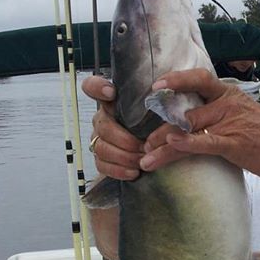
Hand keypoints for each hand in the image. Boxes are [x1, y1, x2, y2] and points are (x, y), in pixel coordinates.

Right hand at [81, 75, 206, 177]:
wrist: (158, 152)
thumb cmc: (160, 127)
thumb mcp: (163, 112)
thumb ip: (160, 102)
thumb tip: (166, 95)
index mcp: (114, 102)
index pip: (93, 87)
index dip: (98, 87)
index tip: (112, 93)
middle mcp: (103, 119)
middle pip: (102, 126)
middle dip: (124, 140)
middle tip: (144, 147)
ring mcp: (100, 139)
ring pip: (101, 147)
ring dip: (124, 156)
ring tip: (142, 161)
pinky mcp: (102, 159)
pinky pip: (101, 165)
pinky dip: (118, 170)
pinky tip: (134, 172)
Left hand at [146, 69, 259, 179]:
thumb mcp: (242, 113)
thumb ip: (218, 114)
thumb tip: (193, 123)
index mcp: (226, 94)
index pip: (197, 79)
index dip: (175, 80)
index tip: (155, 87)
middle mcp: (225, 104)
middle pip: (183, 114)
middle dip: (159, 131)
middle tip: (143, 144)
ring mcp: (229, 123)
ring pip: (187, 131)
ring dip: (163, 146)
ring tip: (146, 159)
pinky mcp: (234, 144)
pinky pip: (205, 142)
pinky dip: (186, 144)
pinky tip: (170, 146)